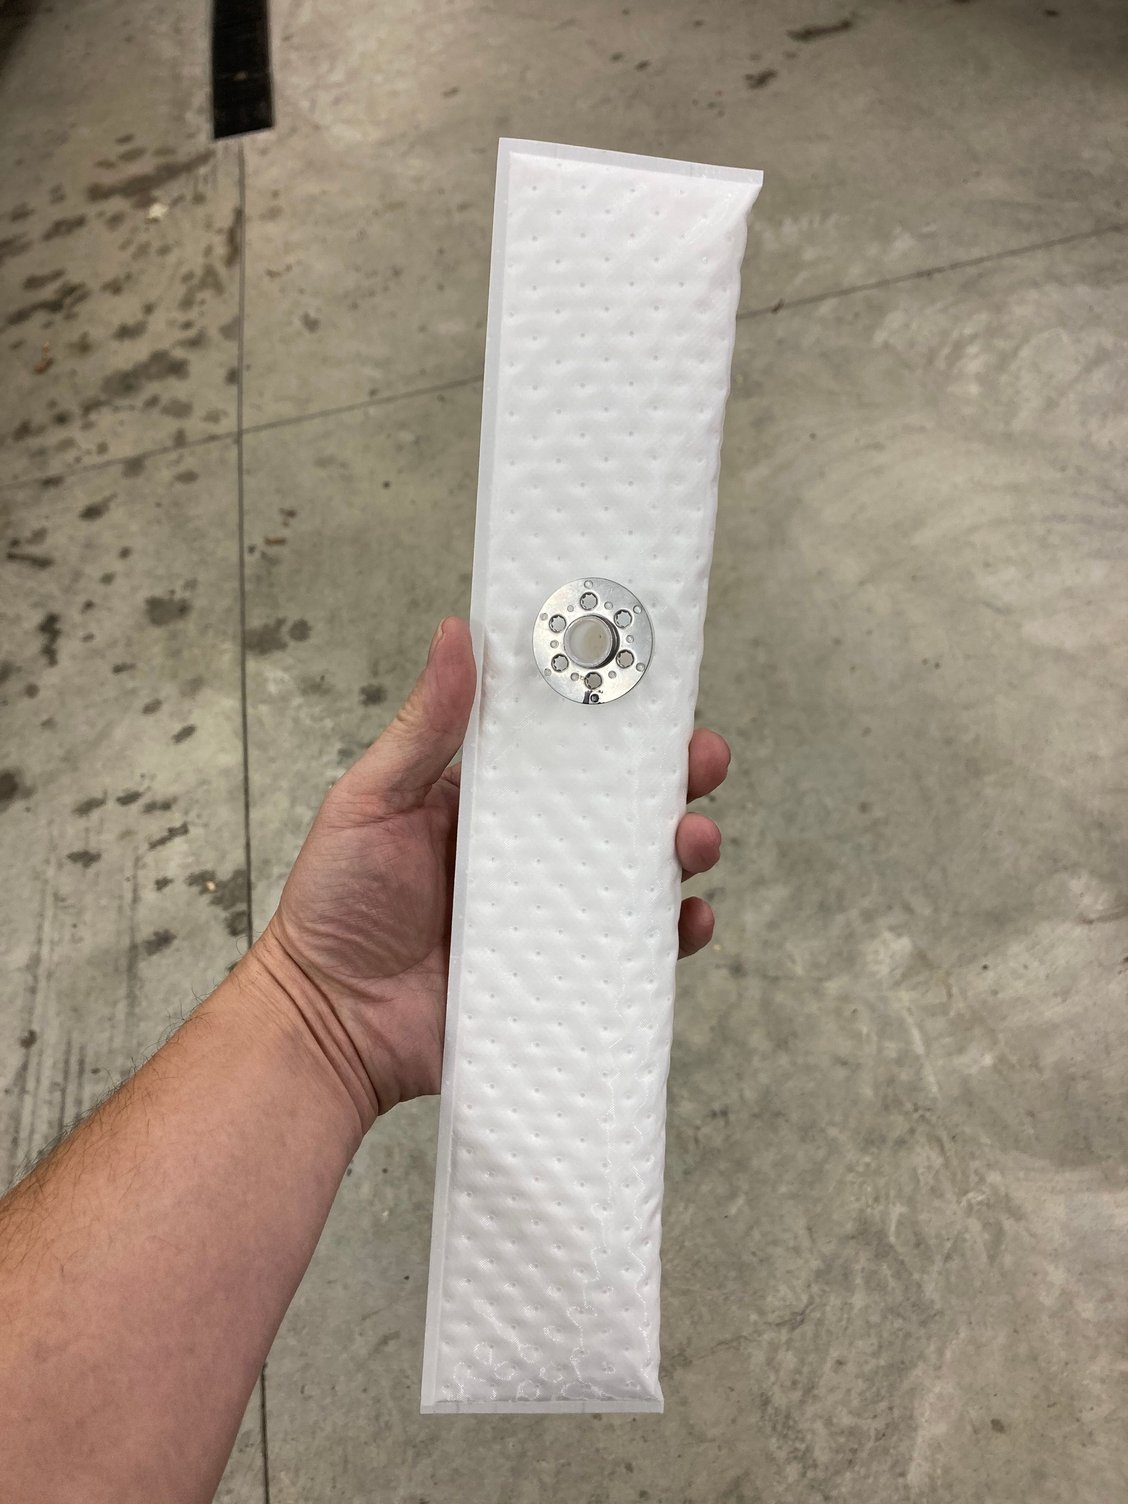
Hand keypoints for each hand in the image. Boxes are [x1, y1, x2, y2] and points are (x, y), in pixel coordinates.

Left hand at [258, 617, 729, 1125]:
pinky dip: (671, 937)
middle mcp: (533, 854)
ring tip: (693, 841)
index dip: (619, 720)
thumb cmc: (336, 904)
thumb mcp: (373, 799)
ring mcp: (553, 915)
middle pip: (623, 807)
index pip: (571, 748)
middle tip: (699, 763)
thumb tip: (457, 634)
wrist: (327, 1021)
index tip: (658, 691)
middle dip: (674, 780)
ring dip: (684, 850)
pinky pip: (633, 952)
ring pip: (641, 874)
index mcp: (493, 801)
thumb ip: (425, 727)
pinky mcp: (564, 974)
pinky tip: (687, 921)